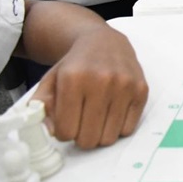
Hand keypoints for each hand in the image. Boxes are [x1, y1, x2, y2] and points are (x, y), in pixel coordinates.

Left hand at [31, 27, 148, 148]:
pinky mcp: (142, 90)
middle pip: (88, 139)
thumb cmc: (76, 66)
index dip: (63, 132)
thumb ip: (40, 108)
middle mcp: (101, 81)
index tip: (66, 123)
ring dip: (100, 134)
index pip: (66, 130)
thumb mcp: (50, 81)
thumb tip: (52, 132)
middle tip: (81, 124)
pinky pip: (128, 129)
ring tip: (97, 118)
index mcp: (73, 79)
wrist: (105, 43)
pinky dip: (118, 128)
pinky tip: (112, 114)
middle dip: (81, 137)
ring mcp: (125, 86)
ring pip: (109, 138)